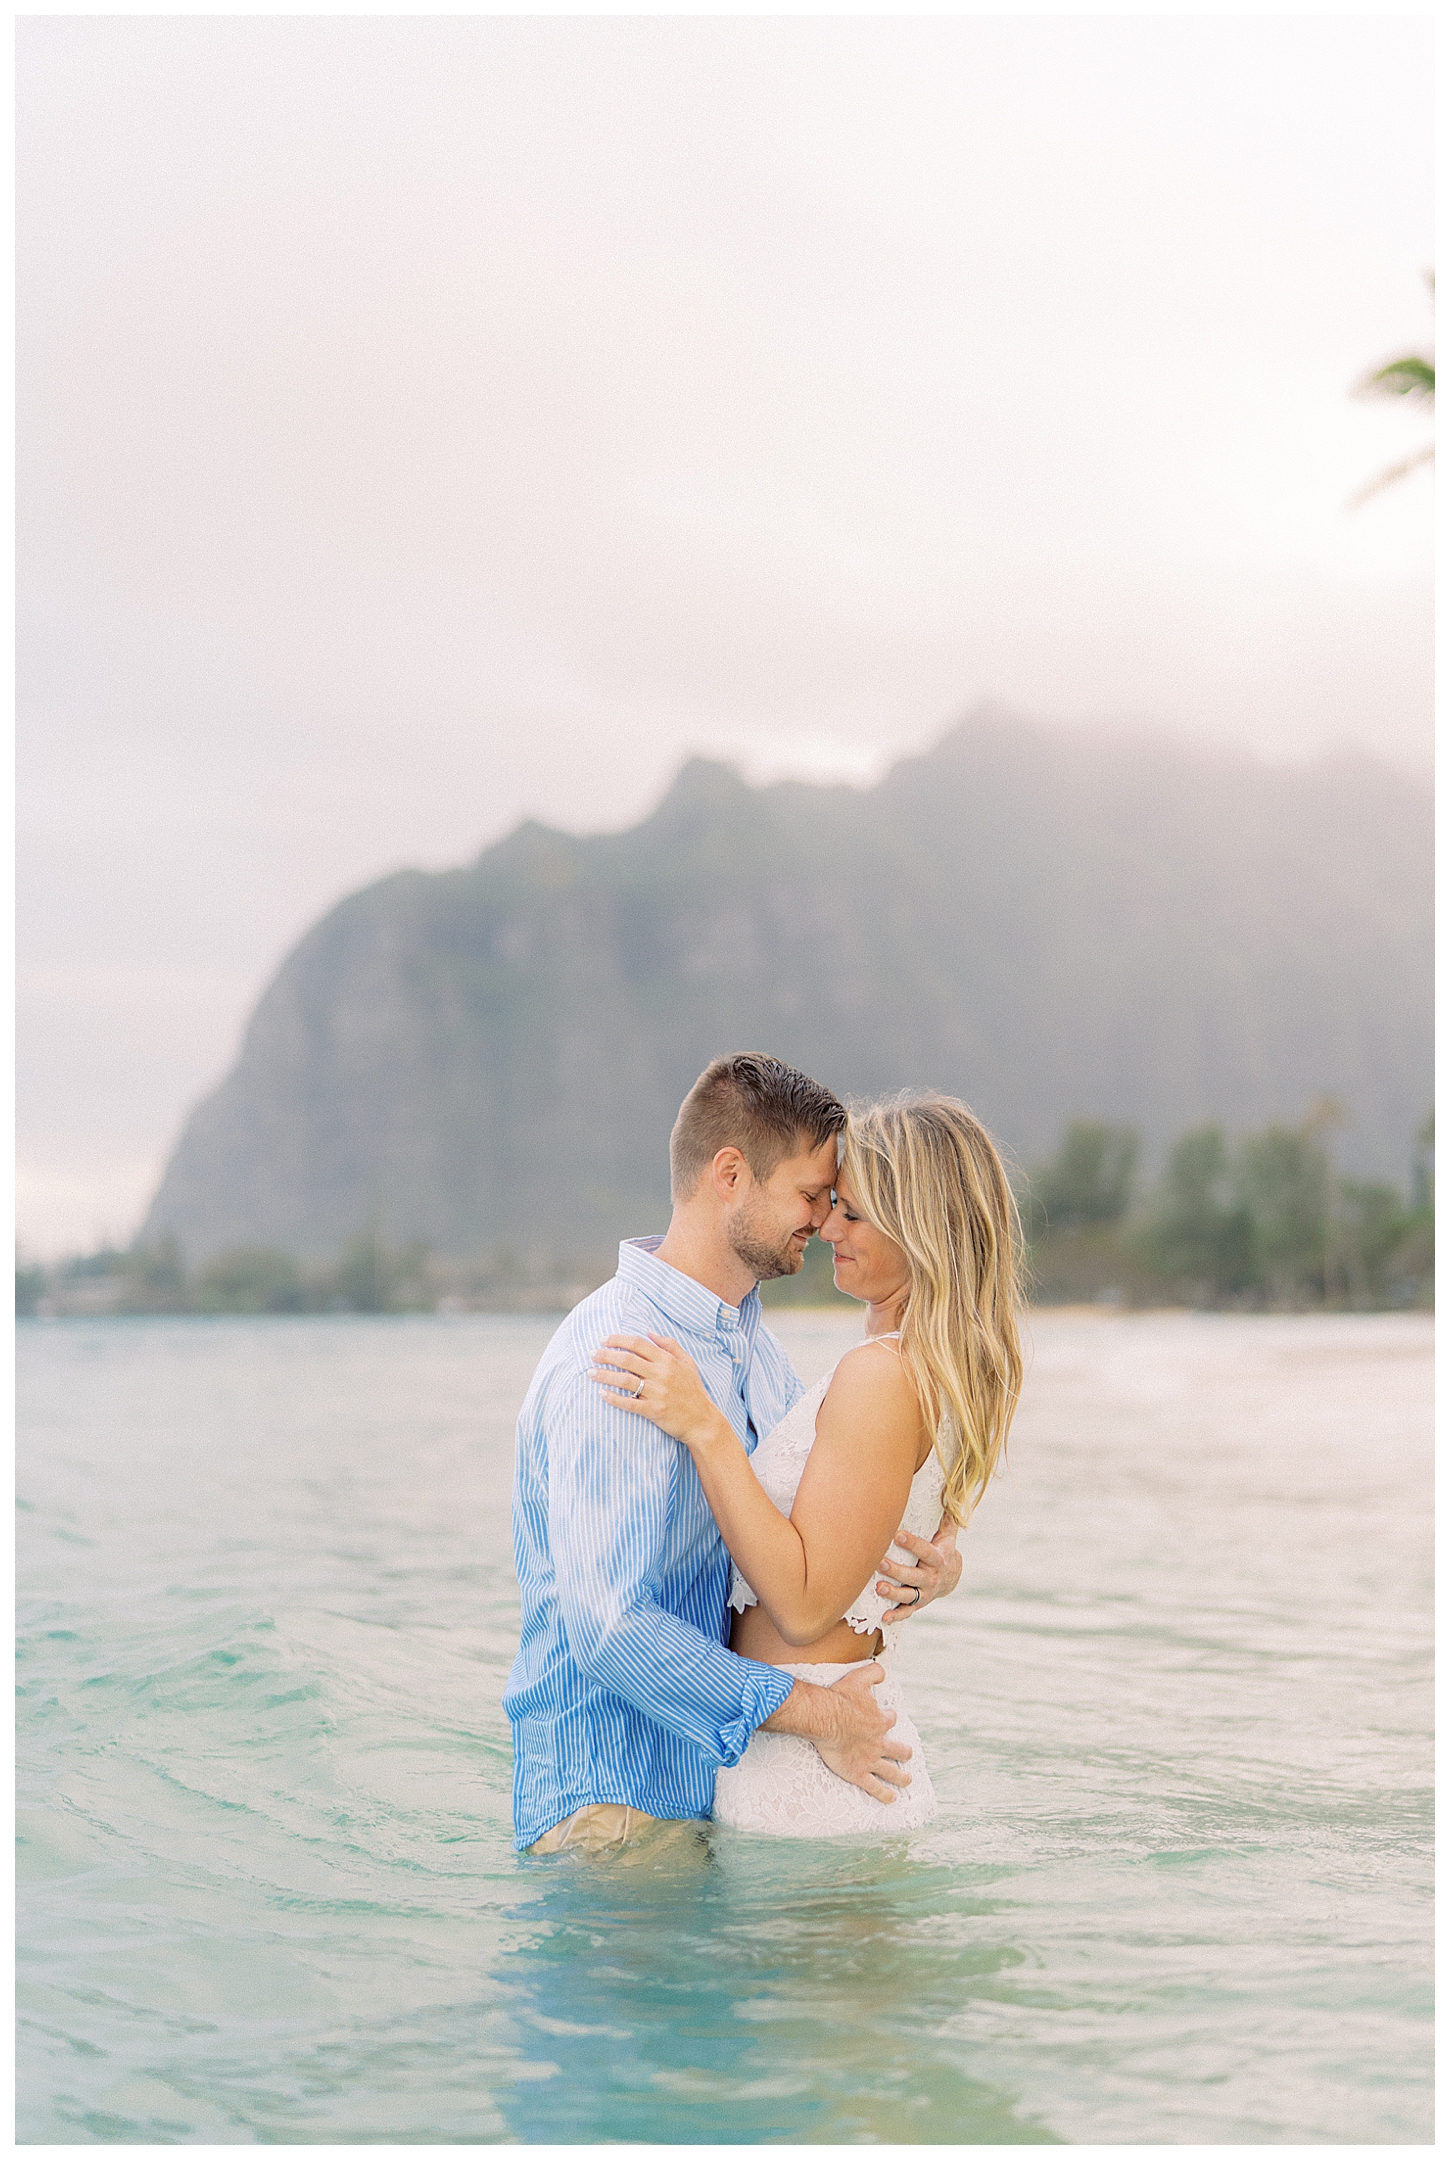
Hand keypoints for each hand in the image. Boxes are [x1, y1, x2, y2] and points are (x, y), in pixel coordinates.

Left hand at [589, 1333, 723, 1449]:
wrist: (703, 1421)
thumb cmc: (694, 1391)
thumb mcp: (688, 1363)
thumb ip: (670, 1345)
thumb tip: (650, 1332)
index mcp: (668, 1360)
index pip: (638, 1344)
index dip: (618, 1340)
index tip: (603, 1340)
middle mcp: (661, 1374)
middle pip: (627, 1360)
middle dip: (606, 1355)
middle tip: (592, 1354)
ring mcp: (657, 1393)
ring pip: (625, 1380)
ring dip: (605, 1375)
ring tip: (590, 1372)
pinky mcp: (654, 1410)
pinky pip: (629, 1403)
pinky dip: (614, 1399)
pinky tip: (602, 1394)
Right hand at [813, 1662, 911, 1802]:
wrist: (825, 1718)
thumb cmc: (840, 1698)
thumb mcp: (859, 1678)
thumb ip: (874, 1672)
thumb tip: (883, 1671)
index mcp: (880, 1721)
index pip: (890, 1719)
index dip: (888, 1718)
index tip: (887, 1718)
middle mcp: (879, 1742)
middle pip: (897, 1749)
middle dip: (904, 1752)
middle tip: (907, 1754)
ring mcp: (870, 1760)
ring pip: (891, 1771)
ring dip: (901, 1777)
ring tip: (908, 1781)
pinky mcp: (858, 1773)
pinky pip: (875, 1787)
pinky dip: (884, 1794)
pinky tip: (892, 1799)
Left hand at [876, 1519, 961, 1624]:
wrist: (951, 1576)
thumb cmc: (943, 1548)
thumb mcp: (947, 1534)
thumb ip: (945, 1517)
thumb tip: (946, 1492)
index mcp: (939, 1559)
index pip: (926, 1551)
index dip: (913, 1544)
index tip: (898, 1535)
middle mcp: (932, 1577)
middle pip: (915, 1576)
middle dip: (898, 1570)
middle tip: (881, 1562)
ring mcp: (925, 1593)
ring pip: (909, 1595)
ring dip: (893, 1593)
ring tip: (878, 1587)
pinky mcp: (918, 1604)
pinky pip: (907, 1612)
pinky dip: (896, 1616)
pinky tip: (883, 1617)